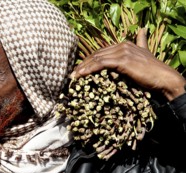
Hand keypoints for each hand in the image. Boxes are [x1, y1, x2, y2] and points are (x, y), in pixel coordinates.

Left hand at [71, 28, 185, 100]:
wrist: (163, 78)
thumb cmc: (151, 72)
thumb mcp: (144, 54)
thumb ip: (140, 42)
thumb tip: (142, 29)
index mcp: (123, 45)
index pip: (100, 52)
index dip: (88, 61)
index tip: (78, 70)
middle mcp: (122, 46)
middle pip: (96, 55)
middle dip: (82, 65)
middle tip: (72, 74)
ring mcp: (122, 52)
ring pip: (97, 59)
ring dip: (83, 68)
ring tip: (73, 77)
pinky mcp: (123, 60)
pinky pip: (101, 64)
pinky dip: (89, 69)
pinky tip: (81, 75)